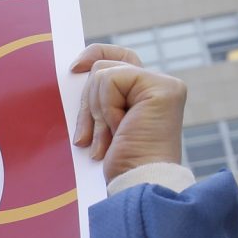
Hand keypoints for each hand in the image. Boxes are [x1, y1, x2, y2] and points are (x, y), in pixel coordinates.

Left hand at [69, 45, 188, 182]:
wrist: (136, 182)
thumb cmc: (118, 164)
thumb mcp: (101, 123)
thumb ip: (100, 97)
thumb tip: (79, 71)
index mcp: (146, 93)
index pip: (118, 58)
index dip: (94, 55)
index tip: (74, 69)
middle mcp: (158, 84)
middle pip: (104, 66)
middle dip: (87, 104)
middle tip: (89, 138)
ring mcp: (163, 84)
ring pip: (103, 73)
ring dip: (96, 112)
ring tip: (109, 139)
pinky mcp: (162, 87)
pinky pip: (111, 79)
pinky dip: (106, 108)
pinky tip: (119, 129)